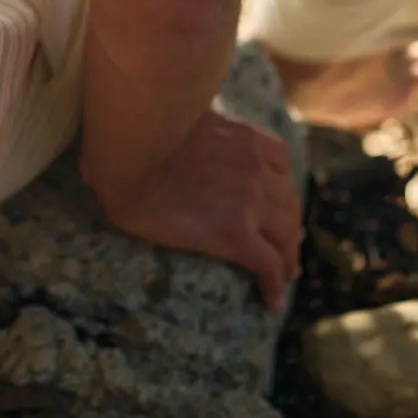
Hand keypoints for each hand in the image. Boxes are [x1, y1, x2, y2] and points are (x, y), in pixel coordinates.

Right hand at [83, 108, 302, 309]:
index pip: (280, 159)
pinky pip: (269, 264)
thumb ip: (193, 126)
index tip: (277, 199)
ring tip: (284, 276)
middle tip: (287, 244)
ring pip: (286, 234)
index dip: (281, 183)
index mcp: (242, 136)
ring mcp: (249, 200)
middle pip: (288, 200)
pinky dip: (275, 284)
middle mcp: (254, 166)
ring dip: (289, 257)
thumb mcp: (178, 117)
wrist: (126, 161)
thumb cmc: (137, 136)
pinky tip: (271, 300)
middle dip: (290, 224)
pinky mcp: (235, 233)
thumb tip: (177, 128)